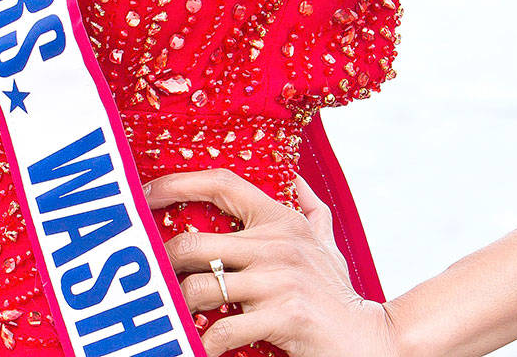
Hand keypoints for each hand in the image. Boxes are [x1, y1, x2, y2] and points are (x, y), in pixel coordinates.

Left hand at [143, 167, 400, 356]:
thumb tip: (296, 177)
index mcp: (282, 221)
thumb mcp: (326, 243)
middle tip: (155, 279)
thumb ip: (310, 208)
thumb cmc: (338, 295)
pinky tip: (202, 346)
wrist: (368, 341)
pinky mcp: (283, 316)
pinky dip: (206, 343)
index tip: (147, 192)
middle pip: (195, 243)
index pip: (223, 184)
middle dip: (167, 264)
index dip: (179, 182)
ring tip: (176, 317)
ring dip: (183, 308)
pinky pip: (223, 329)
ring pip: (202, 288)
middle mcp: (278, 244)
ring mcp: (280, 280)